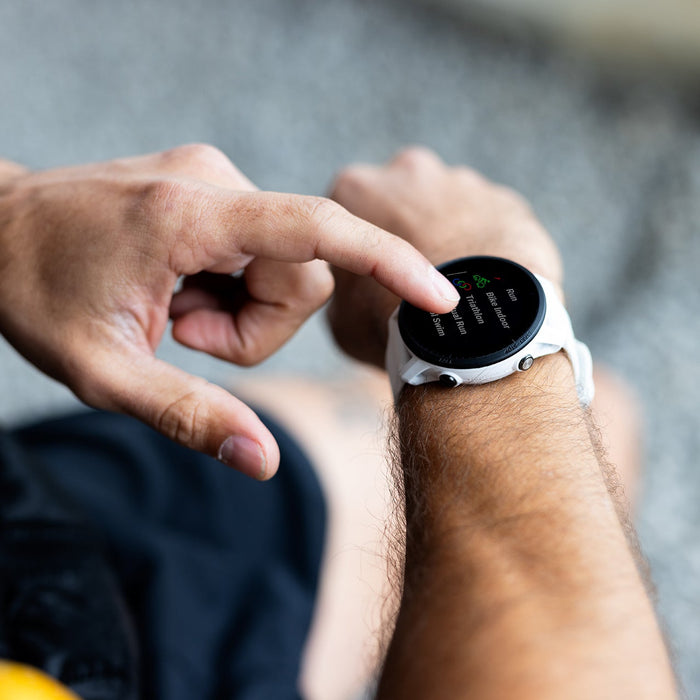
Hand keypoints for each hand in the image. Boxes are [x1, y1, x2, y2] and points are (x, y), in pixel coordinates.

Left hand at [0, 145, 458, 478]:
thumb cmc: (35, 293)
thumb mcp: (105, 373)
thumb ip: (189, 416)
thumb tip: (264, 464)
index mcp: (189, 217)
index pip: (318, 232)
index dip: (388, 262)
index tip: (440, 297)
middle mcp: (213, 181)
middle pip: (303, 273)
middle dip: (259, 325)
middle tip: (186, 335)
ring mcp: (213, 176)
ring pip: (284, 264)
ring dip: (242, 307)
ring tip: (175, 310)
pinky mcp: (211, 184)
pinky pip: (259, 245)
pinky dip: (231, 283)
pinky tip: (179, 285)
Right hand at [327, 147, 562, 366]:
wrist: (469, 331)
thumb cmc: (397, 321)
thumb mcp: (342, 318)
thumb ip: (343, 286)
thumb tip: (356, 292)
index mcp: (355, 189)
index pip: (349, 213)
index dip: (357, 247)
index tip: (370, 276)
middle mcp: (407, 171)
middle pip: (402, 199)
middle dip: (405, 228)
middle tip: (412, 280)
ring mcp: (460, 180)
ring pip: (448, 207)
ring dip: (446, 233)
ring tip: (451, 284)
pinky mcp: (504, 200)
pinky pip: (487, 221)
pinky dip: (482, 244)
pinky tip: (481, 281)